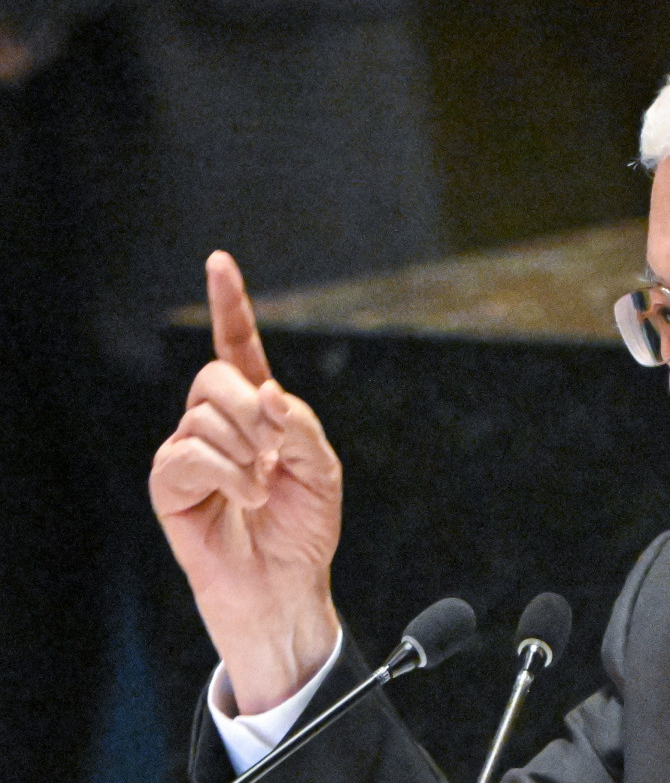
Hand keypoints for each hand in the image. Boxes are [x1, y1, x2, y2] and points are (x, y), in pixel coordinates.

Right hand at [150, 251, 341, 713]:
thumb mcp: (322, 468)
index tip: (219, 261)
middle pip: (216, 377)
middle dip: (252, 408)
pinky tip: (248, 497)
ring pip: (204, 414)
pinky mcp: (170, 484)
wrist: (287, 584)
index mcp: (257, 410)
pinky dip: (229, 473)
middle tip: (275, 452)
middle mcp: (218, 422)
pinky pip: (190, 453)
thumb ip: (299, 425)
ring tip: (264, 488)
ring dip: (247, 450)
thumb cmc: (305, 526)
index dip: (230, 305)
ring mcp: (190, 450)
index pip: (238, 347)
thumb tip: (264, 393)